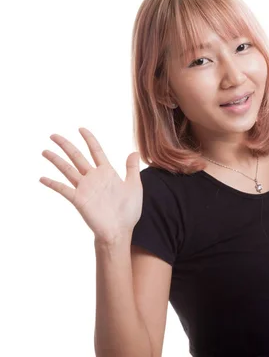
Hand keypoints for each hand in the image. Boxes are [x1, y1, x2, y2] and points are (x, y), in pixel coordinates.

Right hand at [39, 128, 142, 243]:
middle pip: (77, 156)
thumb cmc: (129, 211)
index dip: (89, 139)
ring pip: (67, 169)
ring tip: (45, 150)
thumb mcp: (134, 186)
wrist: (121, 230)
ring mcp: (85, 188)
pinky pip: (63, 189)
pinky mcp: (79, 199)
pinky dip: (52, 183)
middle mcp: (93, 178)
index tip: (81, 128)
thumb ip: (131, 169)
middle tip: (53, 135)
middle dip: (66, 145)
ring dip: (56, 160)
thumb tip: (134, 151)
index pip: (96, 151)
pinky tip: (42, 178)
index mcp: (107, 172)